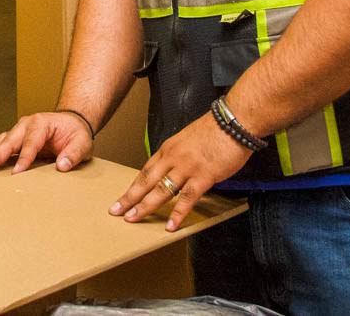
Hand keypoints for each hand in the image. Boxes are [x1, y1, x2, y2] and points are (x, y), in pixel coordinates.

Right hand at [0, 111, 93, 173]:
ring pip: (1, 141)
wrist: (71, 122)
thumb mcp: (82, 143)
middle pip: (10, 141)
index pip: (31, 143)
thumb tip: (63, 165)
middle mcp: (27, 124)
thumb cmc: (75, 133)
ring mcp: (19, 129)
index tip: (16, 172)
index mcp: (42, 124)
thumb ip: (73, 154)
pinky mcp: (16, 136)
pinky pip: (0, 142)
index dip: (24, 158)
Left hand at [110, 112, 251, 231]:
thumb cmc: (215, 130)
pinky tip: (171, 226)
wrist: (233, 122)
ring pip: (161, 190)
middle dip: (130, 198)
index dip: (133, 186)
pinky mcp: (203, 176)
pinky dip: (178, 214)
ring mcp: (186, 168)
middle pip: (146, 181)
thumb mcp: (189, 140)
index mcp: (169, 149)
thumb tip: (177, 171)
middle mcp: (173, 158)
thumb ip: (180, 156)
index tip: (124, 198)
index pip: (146, 170)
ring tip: (133, 219)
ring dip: (145, 206)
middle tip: (116, 211)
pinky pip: (187, 199)